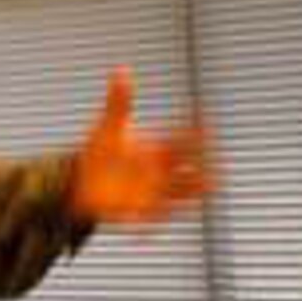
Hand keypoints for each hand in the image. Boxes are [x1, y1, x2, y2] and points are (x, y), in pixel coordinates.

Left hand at [70, 66, 212, 224]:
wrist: (82, 182)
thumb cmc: (101, 153)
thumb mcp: (109, 127)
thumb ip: (119, 101)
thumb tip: (121, 69)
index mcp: (157, 151)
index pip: (183, 140)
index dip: (195, 132)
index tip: (207, 122)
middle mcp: (160, 174)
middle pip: (190, 170)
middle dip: (205, 166)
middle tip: (218, 162)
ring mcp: (152, 195)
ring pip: (179, 196)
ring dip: (191, 195)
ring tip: (206, 192)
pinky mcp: (139, 213)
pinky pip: (146, 221)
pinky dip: (145, 227)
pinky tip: (144, 231)